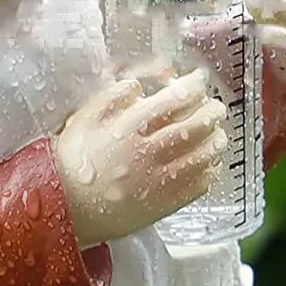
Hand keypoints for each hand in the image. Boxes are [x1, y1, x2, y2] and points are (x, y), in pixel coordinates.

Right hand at [54, 71, 226, 246]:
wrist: (67, 205)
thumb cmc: (74, 159)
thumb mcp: (84, 118)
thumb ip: (112, 97)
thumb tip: (140, 86)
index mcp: (129, 129)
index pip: (174, 100)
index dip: (193, 86)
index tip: (200, 79)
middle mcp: (148, 154)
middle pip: (196, 127)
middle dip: (212, 112)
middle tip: (216, 107)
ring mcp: (159, 181)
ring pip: (203, 156)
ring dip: (217, 141)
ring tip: (218, 133)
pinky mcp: (164, 204)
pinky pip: (199, 185)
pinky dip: (210, 170)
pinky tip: (209, 163)